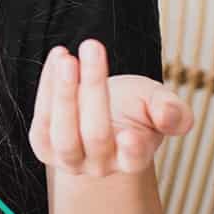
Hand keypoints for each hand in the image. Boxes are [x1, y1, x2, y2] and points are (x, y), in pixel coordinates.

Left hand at [28, 39, 193, 176]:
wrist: (105, 110)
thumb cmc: (135, 107)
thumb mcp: (160, 104)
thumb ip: (172, 112)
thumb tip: (170, 116)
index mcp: (133, 160)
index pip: (133, 159)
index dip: (132, 150)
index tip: (130, 134)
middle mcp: (100, 165)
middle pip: (95, 134)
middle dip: (93, 89)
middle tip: (93, 48)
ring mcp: (69, 160)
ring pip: (62, 132)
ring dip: (62, 91)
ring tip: (67, 58)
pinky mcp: (43, 146)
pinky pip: (41, 120)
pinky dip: (47, 86)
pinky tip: (59, 56)